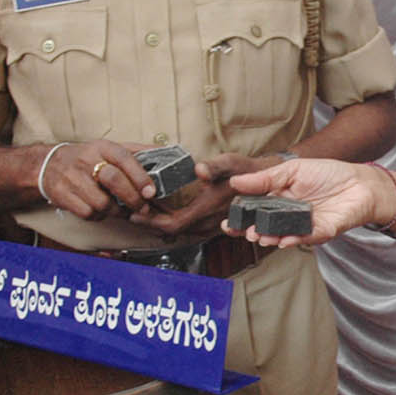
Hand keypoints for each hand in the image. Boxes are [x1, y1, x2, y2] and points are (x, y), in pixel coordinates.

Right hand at [39, 142, 152, 220]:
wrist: (47, 165)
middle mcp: (86, 160)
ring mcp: (73, 178)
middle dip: (132, 198)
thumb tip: (165, 151)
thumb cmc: (85, 158)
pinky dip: (98, 216)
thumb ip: (135, 151)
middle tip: (141, 208)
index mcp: (102, 147)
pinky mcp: (62, 194)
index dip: (140, 176)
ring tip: (119, 209)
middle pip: (114, 180)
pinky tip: (100, 210)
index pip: (124, 158)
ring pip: (102, 202)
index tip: (151, 191)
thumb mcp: (107, 149)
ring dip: (115, 211)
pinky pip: (88, 213)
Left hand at [132, 151, 265, 238]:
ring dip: (159, 222)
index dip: (151, 221)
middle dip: (149, 222)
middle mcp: (208, 224)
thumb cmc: (246, 172)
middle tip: (130, 210)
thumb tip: (199, 169)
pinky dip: (171, 221)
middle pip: (171, 231)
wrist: (266, 184)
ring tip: (142, 210)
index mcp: (208, 210)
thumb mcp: (231, 163)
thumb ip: (214, 166)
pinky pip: (187, 228)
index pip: (173, 224)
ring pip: (178, 231)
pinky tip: (162, 211)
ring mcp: (211, 227)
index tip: (134, 212)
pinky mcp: (213, 225)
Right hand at [223, 158, 389, 246]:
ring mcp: (304, 226)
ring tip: (260, 236)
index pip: (254, 211)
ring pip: (282, 236)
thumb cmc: (328, 174)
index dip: (240, 218)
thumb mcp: (292, 170)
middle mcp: (288, 216)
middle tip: (245, 231)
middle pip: (265, 228)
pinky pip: (305, 238)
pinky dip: (294, 239)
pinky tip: (284, 239)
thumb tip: (235, 182)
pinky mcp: (321, 232)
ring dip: (270, 238)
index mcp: (278, 199)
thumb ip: (266, 178)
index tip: (227, 222)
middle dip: (252, 232)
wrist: (360, 181)